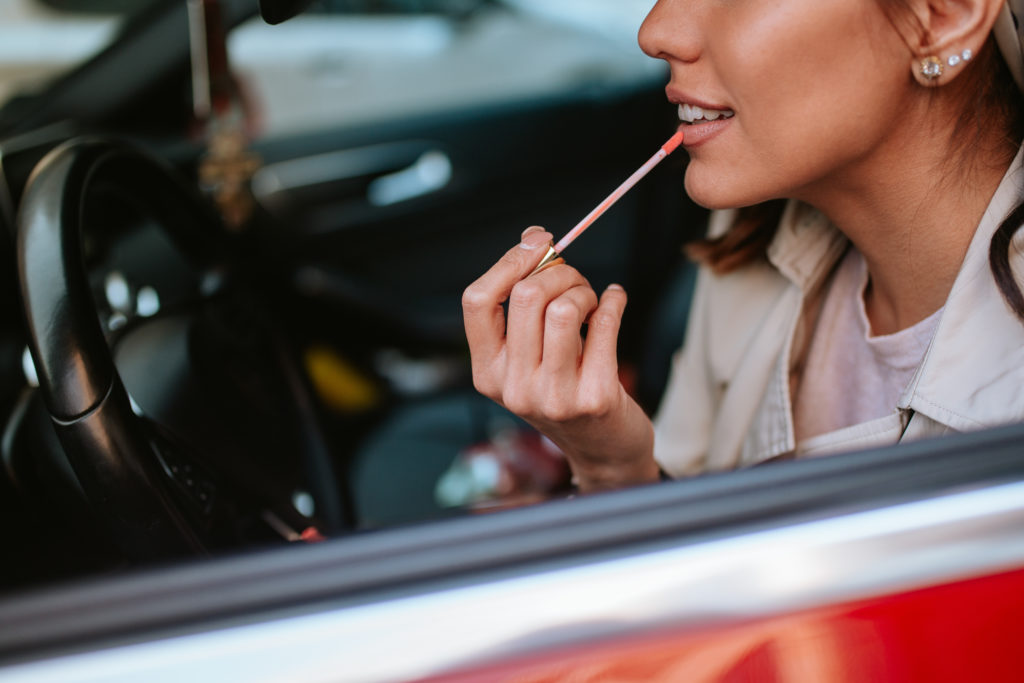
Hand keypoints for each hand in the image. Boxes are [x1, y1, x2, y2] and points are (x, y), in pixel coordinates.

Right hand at [462, 226, 658, 491]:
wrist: (604, 452)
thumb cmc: (565, 392)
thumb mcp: (528, 358)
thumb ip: (522, 303)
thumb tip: (533, 237)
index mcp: (487, 372)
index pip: (476, 301)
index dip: (508, 262)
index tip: (537, 243)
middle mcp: (513, 388)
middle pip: (526, 296)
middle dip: (558, 270)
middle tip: (575, 279)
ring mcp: (553, 397)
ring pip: (563, 308)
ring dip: (584, 290)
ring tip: (592, 300)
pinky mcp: (594, 398)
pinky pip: (604, 325)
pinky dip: (614, 301)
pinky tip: (615, 300)